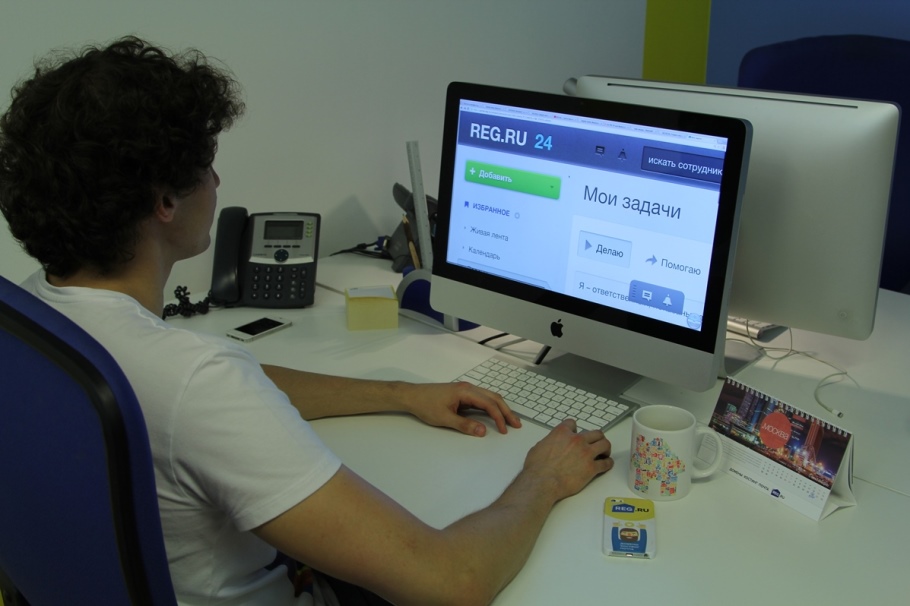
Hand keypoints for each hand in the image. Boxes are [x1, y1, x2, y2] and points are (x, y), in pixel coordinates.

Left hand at [405, 381, 521, 436]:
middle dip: (506, 411)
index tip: (504, 430)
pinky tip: (495, 414)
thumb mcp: (444, 418)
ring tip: (509, 420)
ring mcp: (466, 390)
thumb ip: (465, 425)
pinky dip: (491, 407)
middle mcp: (468, 388)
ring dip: (500, 408)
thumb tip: (483, 431)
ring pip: (489, 397)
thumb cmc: (425, 405)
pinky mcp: (462, 394)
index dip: (499, 417)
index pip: (489, 404)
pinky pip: (482, 399)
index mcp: (465, 391)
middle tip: (516, 424)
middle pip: (494, 398)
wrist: (412, 396)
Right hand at [523, 419, 612, 501]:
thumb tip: (551, 444)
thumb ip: (549, 442)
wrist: (542, 482)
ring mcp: (586, 453)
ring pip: (605, 444)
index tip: (576, 433)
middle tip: (596, 443)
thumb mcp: (538, 447)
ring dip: (605, 448)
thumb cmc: (537, 467)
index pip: (573, 423)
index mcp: (562, 433)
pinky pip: (606, 463)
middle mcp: (577, 440)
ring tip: (604, 453)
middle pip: (595, 433)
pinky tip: (606, 464)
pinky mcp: (591, 468)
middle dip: (597, 438)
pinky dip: (608, 463)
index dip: (574, 429)